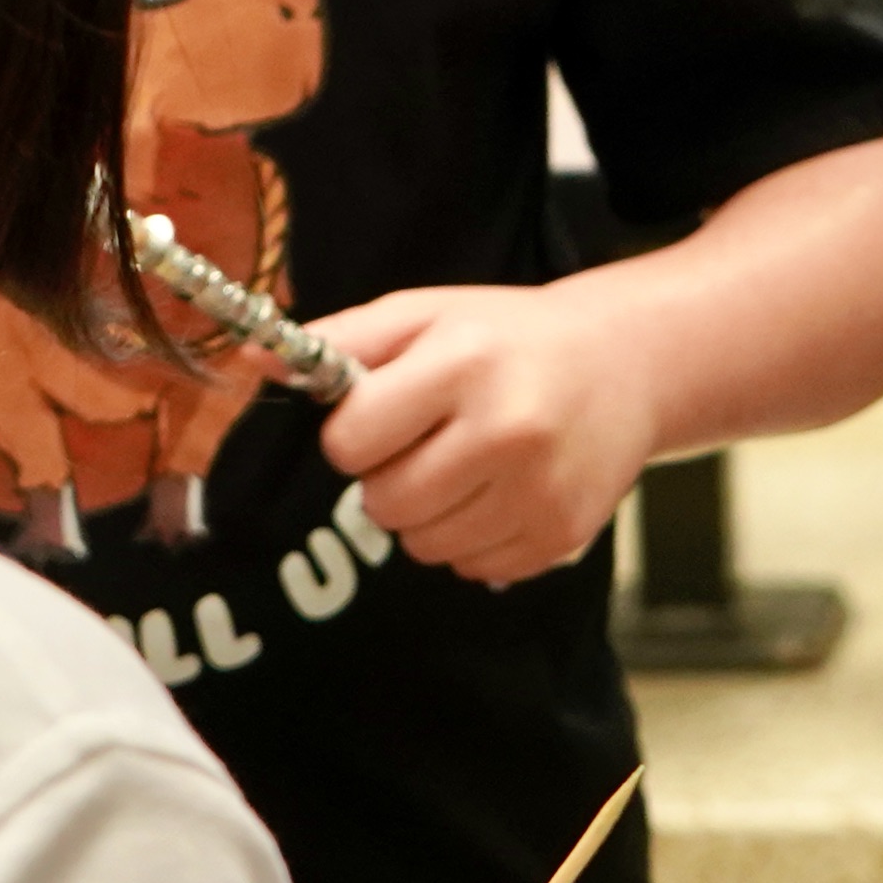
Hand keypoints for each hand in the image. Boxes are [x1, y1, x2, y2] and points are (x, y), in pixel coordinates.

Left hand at [305, 283, 663, 588]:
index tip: (385, 415)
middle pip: (385, 504)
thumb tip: (255, 361)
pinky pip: (471, 568)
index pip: (351, 440)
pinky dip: (472, 539)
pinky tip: (500, 492)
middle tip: (427, 444)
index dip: (356, 433)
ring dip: (428, 514)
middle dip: (389, 478)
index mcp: (462, 365)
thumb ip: (341, 340)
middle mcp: (506, 430)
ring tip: (465, 467)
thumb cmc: (507, 337)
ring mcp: (538, 490)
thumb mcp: (425, 314)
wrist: (627, 363)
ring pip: (424, 545)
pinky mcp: (560, 534)